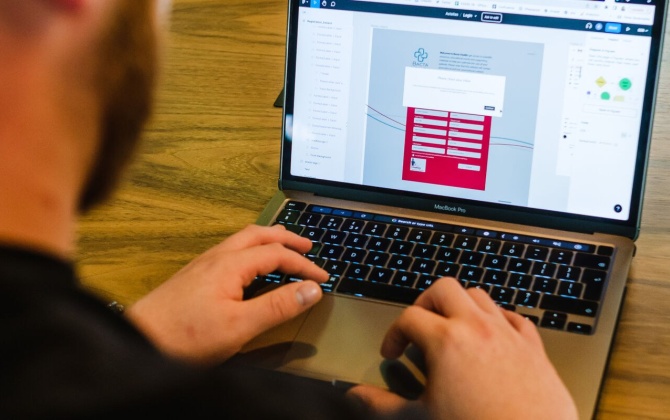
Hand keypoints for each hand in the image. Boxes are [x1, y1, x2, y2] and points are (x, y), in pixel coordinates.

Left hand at [126, 224, 327, 363]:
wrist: (141, 339)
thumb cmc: (184, 335)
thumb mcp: (240, 326)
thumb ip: (278, 306)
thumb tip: (310, 290)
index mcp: (230, 265)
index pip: (276, 254)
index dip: (303, 264)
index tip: (321, 277)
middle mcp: (216, 258)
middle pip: (258, 235)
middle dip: (286, 239)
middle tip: (307, 245)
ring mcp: (203, 264)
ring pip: (242, 240)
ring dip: (267, 240)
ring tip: (282, 247)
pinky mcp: (195, 275)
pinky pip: (230, 251)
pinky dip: (250, 250)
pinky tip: (249, 265)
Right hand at [348, 278, 577, 419]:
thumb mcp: (420, 418)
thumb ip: (382, 405)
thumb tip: (355, 396)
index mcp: (446, 341)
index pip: (408, 317)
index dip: (393, 334)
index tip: (392, 353)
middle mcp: (477, 327)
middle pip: (444, 289)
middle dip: (426, 304)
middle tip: (420, 329)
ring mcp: (508, 333)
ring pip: (479, 296)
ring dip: (460, 307)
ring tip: (451, 331)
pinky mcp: (533, 346)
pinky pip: (512, 316)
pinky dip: (496, 320)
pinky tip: (490, 340)